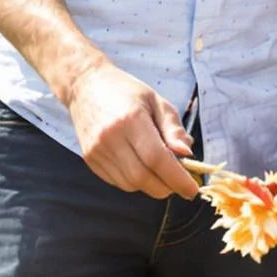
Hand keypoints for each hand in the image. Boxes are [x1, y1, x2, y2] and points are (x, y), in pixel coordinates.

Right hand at [58, 58, 194, 198]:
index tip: (192, 190)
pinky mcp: (90, 159)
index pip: (157, 158)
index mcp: (131, 119)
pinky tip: (140, 166)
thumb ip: (173, 129)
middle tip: (179, 182)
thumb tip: (187, 153)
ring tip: (160, 171)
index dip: (177, 178)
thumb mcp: (156, 101)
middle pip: (142, 177)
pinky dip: (134, 182)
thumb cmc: (126, 91)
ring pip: (130, 184)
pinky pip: (116, 182)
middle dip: (166, 187)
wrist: (85, 86)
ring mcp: (97, 150)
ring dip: (150, 185)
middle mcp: (111, 137)